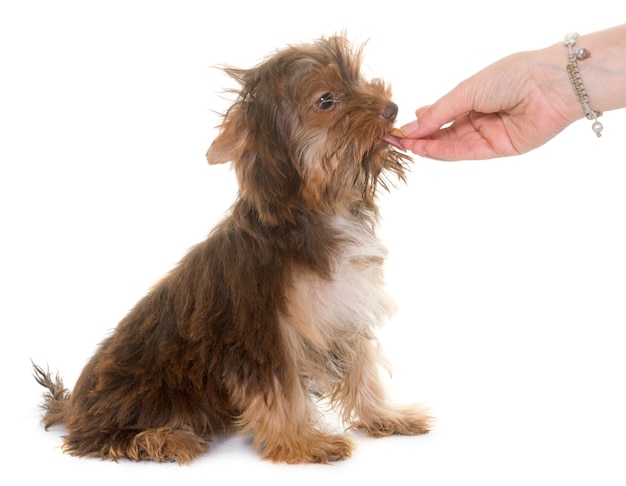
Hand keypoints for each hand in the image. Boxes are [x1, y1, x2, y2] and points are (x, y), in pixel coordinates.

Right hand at [400, 49, 576, 160]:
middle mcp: (481, 116)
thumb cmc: (512, 75)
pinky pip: (467, 152)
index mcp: (474, 96)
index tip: (398, 129)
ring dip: (429, 146)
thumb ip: (438, 113)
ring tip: (406, 146)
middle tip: (397, 141)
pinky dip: (445, 152)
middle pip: (445, 132)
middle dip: (421, 137)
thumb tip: (410, 127)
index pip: (442, 114)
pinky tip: (426, 149)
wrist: (549, 84)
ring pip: (453, 144)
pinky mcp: (499, 148)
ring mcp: (489, 133)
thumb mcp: (466, 91)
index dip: (421, 123)